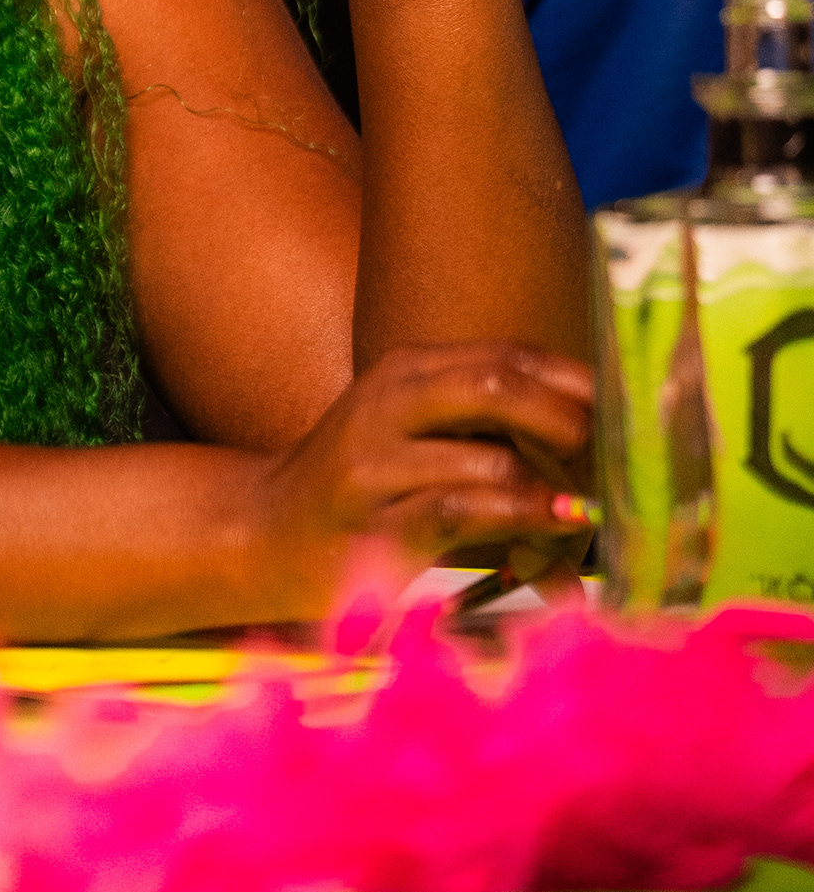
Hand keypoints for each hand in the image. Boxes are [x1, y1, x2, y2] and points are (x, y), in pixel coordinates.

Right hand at [248, 344, 594, 620]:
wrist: (260, 536)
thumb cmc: (359, 492)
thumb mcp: (414, 438)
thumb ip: (488, 435)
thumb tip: (592, 463)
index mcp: (404, 371)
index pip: (508, 355)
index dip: (578, 381)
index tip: (631, 414)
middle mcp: (388, 402)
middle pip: (500, 383)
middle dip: (572, 421)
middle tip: (617, 461)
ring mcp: (375, 462)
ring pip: (493, 457)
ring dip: (556, 494)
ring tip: (589, 519)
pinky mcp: (373, 524)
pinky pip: (462, 511)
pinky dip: (519, 522)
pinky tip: (553, 534)